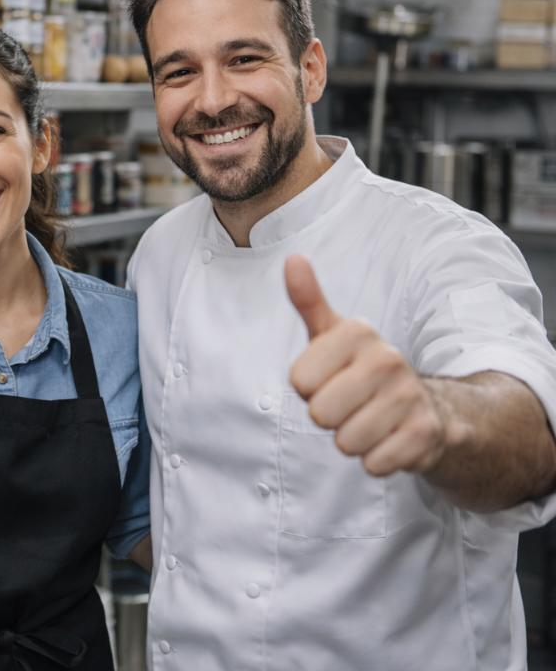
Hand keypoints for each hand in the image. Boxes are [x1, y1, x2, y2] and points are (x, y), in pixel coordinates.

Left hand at [286, 255, 451, 476]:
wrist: (431, 407)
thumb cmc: (363, 370)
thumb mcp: (333, 334)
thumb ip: (309, 300)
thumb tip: (293, 259)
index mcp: (359, 333)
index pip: (299, 380)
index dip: (309, 387)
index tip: (329, 378)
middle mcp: (387, 360)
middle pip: (319, 414)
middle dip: (329, 417)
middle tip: (350, 404)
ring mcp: (410, 397)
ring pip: (345, 441)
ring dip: (352, 439)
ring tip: (369, 420)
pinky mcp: (425, 434)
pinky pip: (373, 464)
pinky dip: (376, 460)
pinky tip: (389, 439)